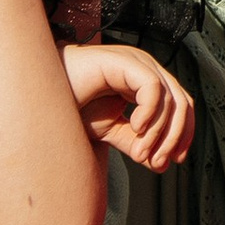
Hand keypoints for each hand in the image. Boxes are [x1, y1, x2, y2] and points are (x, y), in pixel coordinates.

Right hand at [61, 41, 195, 171]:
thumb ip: (135, 142)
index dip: (183, 133)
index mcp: (146, 82)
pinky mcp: (123, 61)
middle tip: (158, 162)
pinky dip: (150, 111)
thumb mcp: (110, 130)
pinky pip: (151, 86)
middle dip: (174, 136)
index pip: (180, 106)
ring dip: (159, 131)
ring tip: (140, 152)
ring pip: (170, 97)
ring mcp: (136, 62)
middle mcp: (146, 69)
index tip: (174, 160)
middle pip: (181, 102)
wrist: (41, 92)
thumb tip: (161, 164)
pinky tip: (136, 126)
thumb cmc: (72, 104)